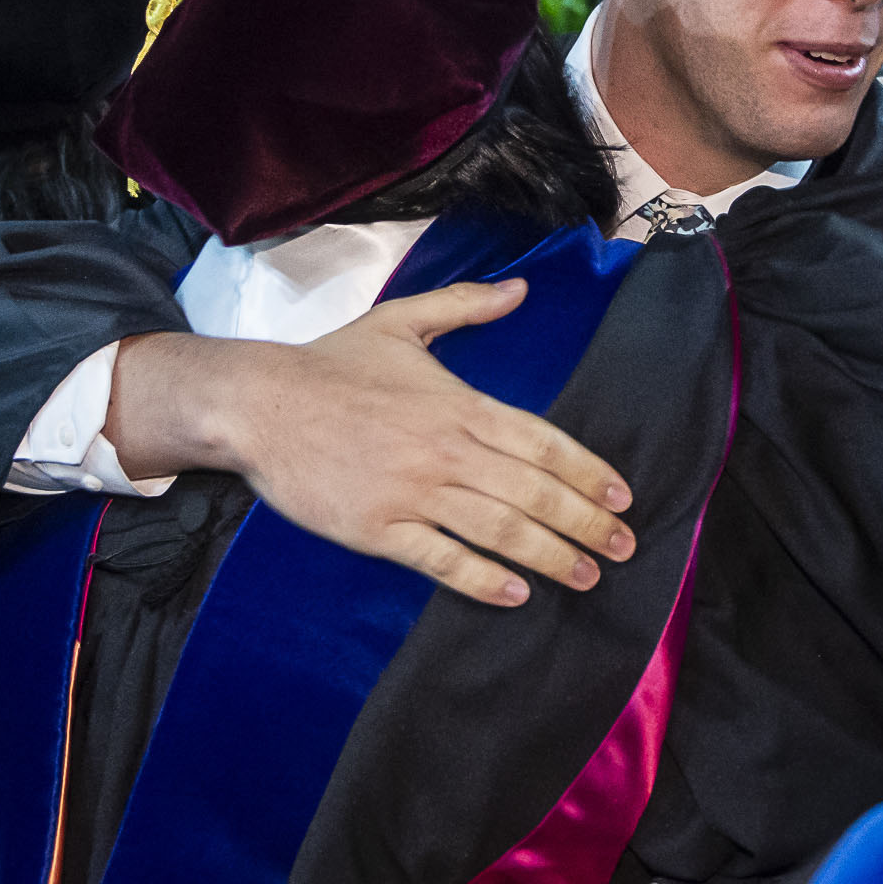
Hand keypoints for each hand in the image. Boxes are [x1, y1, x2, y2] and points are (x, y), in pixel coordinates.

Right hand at [109, 281, 633, 605]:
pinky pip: (440, 560)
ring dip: (551, 556)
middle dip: (586, 522)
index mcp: (458, 404)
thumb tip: (521, 289)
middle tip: (624, 546)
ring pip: (498, 530)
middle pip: (533, 493)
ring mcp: (411, 493)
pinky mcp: (376, 530)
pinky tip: (515, 594)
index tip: (622, 496)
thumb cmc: (329, 365)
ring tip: (586, 575)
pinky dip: (482, 580)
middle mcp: (445, 451)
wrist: (257, 403)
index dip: (587, 472)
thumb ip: (465, 306)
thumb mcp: (401, 322)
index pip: (541, 443)